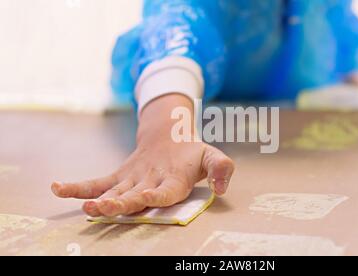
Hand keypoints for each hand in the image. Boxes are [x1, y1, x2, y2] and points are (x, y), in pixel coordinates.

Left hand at [51, 94, 234, 216]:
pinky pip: (96, 184)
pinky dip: (78, 188)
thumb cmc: (192, 154)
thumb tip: (222, 185)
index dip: (155, 197)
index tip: (146, 197)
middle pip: (135, 200)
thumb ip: (221, 167)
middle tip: (105, 208)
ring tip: (86, 207)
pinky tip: (58, 188)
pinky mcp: (117, 179)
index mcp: (174, 186)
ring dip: (100, 202)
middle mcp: (150, 190)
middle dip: (121, 205)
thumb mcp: (212, 155)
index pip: (166, 194)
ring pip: (115, 196)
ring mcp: (131, 186)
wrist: (172, 143)